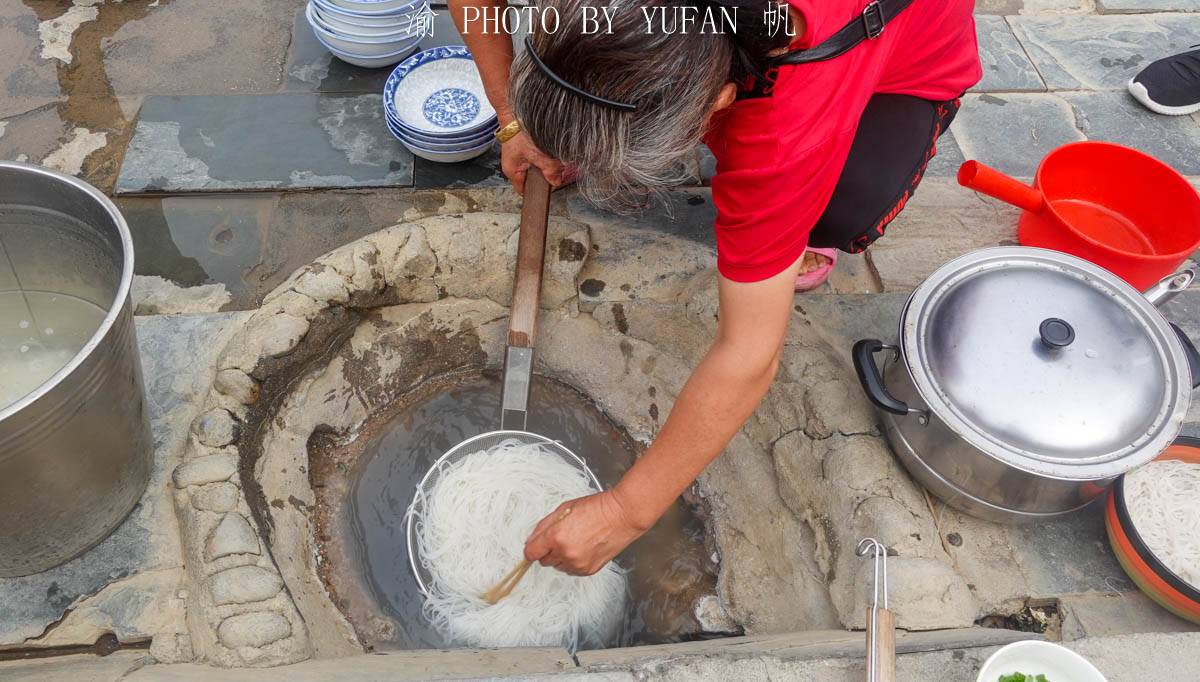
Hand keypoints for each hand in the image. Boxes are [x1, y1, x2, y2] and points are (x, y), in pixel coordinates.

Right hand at [500, 130, 567, 194]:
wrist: (514, 110)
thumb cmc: (519, 131)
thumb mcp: (538, 154)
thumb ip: (550, 170)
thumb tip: (556, 181)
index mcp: (512, 171)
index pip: (524, 190)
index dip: (537, 192)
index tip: (549, 189)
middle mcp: (513, 165)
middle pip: (532, 178)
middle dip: (544, 176)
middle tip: (554, 170)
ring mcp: (518, 156)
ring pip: (536, 166)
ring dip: (544, 163)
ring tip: (550, 156)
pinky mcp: (523, 147)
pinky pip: (535, 155)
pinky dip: (542, 153)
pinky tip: (546, 148)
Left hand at [523, 489, 649, 575]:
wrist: (622, 515)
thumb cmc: (597, 508)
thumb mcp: (564, 509)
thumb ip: (544, 526)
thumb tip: (532, 539)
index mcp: (556, 536)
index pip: (531, 553)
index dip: (531, 549)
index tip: (534, 547)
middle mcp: (566, 553)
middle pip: (544, 561)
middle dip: (548, 550)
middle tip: (561, 537)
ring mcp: (578, 564)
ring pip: (558, 567)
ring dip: (561, 557)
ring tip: (576, 540)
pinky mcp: (589, 570)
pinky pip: (572, 570)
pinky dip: (574, 562)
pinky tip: (583, 547)